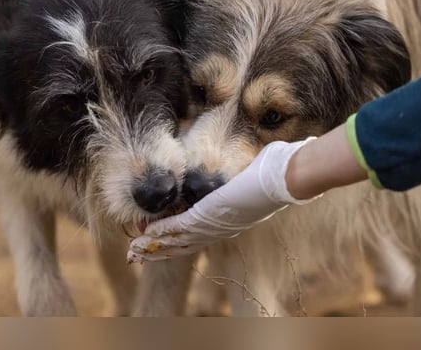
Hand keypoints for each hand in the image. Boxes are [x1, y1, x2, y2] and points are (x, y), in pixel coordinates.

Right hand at [127, 137, 319, 262]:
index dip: (174, 241)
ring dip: (154, 246)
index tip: (157, 243)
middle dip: (158, 251)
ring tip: (135, 252)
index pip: (196, 236)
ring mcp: (215, 224)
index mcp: (229, 223)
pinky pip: (180, 227)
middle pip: (183, 246)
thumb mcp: (250, 176)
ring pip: (178, 240)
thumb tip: (240, 164)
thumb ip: (237, 175)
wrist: (285, 177)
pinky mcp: (210, 215)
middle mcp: (221, 229)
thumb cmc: (275, 171)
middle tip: (136, 257)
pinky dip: (163, 232)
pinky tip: (148, 235)